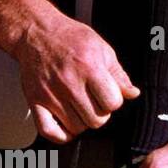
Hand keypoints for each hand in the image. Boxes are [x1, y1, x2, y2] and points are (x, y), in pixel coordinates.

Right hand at [14, 13, 138, 141]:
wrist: (37, 32)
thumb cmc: (69, 38)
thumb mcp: (101, 48)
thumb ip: (118, 73)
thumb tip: (132, 93)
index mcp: (89, 68)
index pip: (113, 103)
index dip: (114, 101)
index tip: (107, 94)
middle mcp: (69, 83)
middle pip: (96, 120)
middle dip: (100, 113)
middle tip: (93, 101)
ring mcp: (50, 94)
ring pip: (76, 128)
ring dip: (82, 121)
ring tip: (79, 107)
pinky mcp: (35, 100)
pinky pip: (49, 131)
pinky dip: (61, 135)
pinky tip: (66, 125)